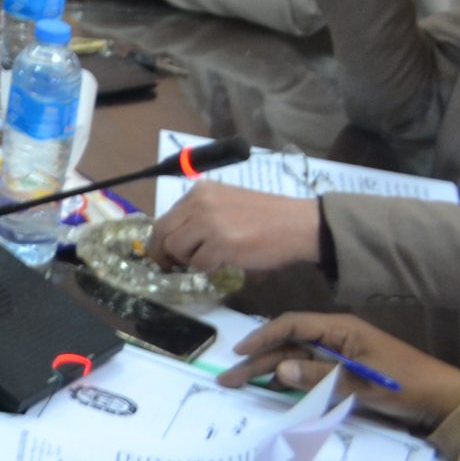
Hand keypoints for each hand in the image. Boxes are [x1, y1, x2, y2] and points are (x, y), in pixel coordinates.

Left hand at [146, 183, 322, 274]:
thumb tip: (175, 238)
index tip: (164, 254)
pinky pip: (200, 264)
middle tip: (173, 267)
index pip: (165, 217)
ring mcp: (209, 222)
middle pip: (163, 233)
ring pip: (177, 249)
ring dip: (191, 261)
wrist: (298, 224)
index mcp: (199, 191)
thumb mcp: (224, 203)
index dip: (161, 240)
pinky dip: (209, 268)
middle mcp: (199, 203)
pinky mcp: (221, 243)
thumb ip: (199, 214)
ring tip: (211, 260)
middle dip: (164, 254)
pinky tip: (226, 262)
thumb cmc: (266, 217)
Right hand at [218, 311, 459, 429]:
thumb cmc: (405, 382)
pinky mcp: (342, 374)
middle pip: (287, 344)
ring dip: (268, 371)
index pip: (292, 325)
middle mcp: (334, 338)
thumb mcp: (363, 380)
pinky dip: (288, 380)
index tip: (240, 351)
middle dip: (257, 359)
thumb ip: (320, 375)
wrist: (442, 400)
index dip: (263, 336)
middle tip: (228, 377)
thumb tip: (279, 369)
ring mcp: (337, 356)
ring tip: (240, 384)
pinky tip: (271, 389)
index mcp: (339, 328)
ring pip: (294, 360)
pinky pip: (308, 374)